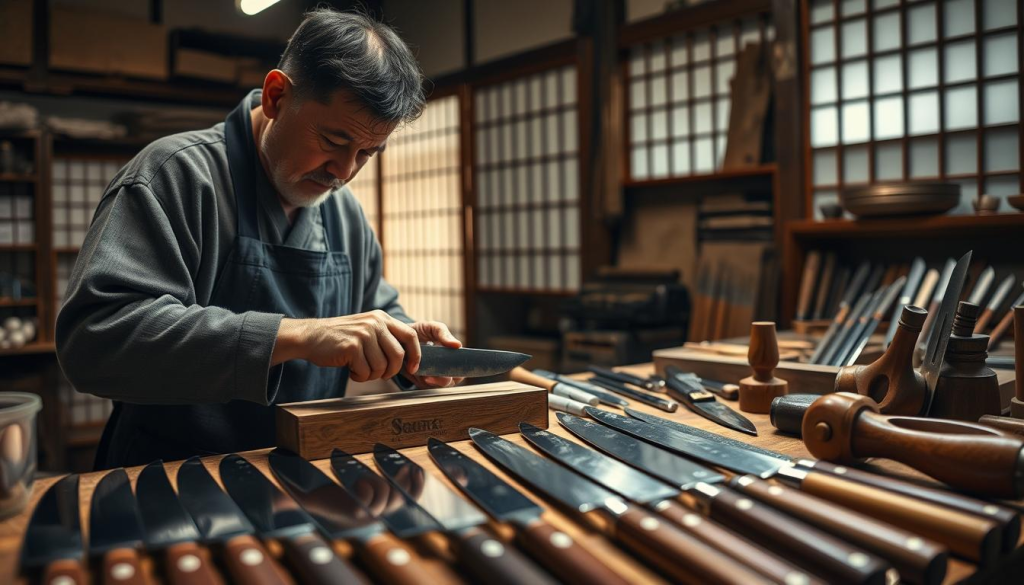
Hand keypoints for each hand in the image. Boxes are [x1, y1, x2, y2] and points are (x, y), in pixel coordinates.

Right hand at [273, 311, 421, 381]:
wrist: (310, 336)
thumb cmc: (340, 338)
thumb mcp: (366, 329)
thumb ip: (386, 338)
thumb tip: (408, 359)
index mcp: (382, 318)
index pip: (410, 335)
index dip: (415, 354)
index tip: (413, 368)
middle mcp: (375, 323)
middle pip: (398, 355)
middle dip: (392, 371)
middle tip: (381, 375)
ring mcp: (363, 334)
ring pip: (382, 367)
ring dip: (371, 375)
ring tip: (360, 369)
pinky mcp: (352, 347)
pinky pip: (365, 372)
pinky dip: (359, 376)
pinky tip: (350, 370)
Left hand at [403, 321, 464, 388]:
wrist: (398, 337)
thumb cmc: (419, 332)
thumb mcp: (432, 328)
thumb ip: (443, 333)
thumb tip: (458, 345)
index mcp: (450, 358)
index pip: (460, 371)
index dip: (459, 373)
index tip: (452, 369)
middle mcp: (442, 369)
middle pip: (450, 382)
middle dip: (445, 380)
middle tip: (439, 374)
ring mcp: (432, 377)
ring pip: (437, 386)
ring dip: (433, 382)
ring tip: (426, 375)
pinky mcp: (420, 382)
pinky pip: (424, 387)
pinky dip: (422, 382)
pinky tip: (418, 375)